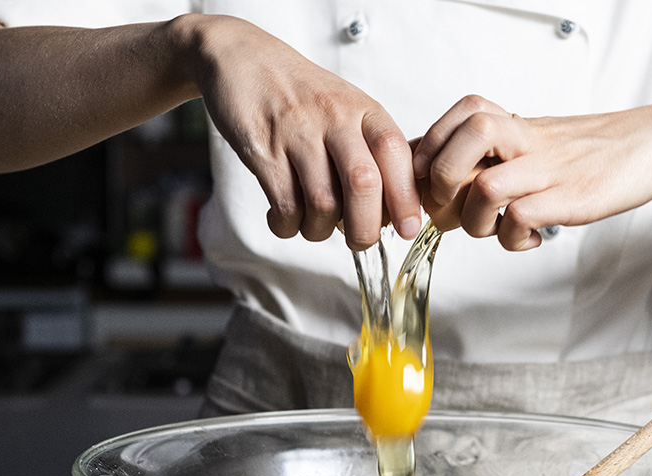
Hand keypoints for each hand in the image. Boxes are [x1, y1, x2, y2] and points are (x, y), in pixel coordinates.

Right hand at [185, 16, 419, 249]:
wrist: (243, 58)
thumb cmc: (301, 93)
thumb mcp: (347, 107)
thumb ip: (371, 150)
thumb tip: (392, 211)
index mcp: (363, 109)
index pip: (396, 154)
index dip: (406, 198)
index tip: (408, 229)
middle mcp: (333, 118)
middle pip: (363, 184)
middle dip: (366, 228)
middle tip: (360, 242)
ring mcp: (296, 133)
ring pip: (323, 202)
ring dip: (321, 231)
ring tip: (315, 227)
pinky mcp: (262, 150)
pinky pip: (284, 205)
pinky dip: (288, 226)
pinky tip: (287, 220)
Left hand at [412, 95, 651, 250]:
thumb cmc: (594, 151)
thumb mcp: (539, 142)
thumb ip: (498, 153)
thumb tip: (445, 177)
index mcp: (516, 124)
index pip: (456, 118)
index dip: (431, 150)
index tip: (435, 182)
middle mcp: (528, 141)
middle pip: (459, 141)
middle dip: (440, 184)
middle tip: (454, 209)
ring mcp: (550, 169)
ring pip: (483, 185)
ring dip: (475, 221)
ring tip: (496, 228)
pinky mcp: (574, 197)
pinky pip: (523, 217)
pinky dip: (514, 238)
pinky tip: (529, 238)